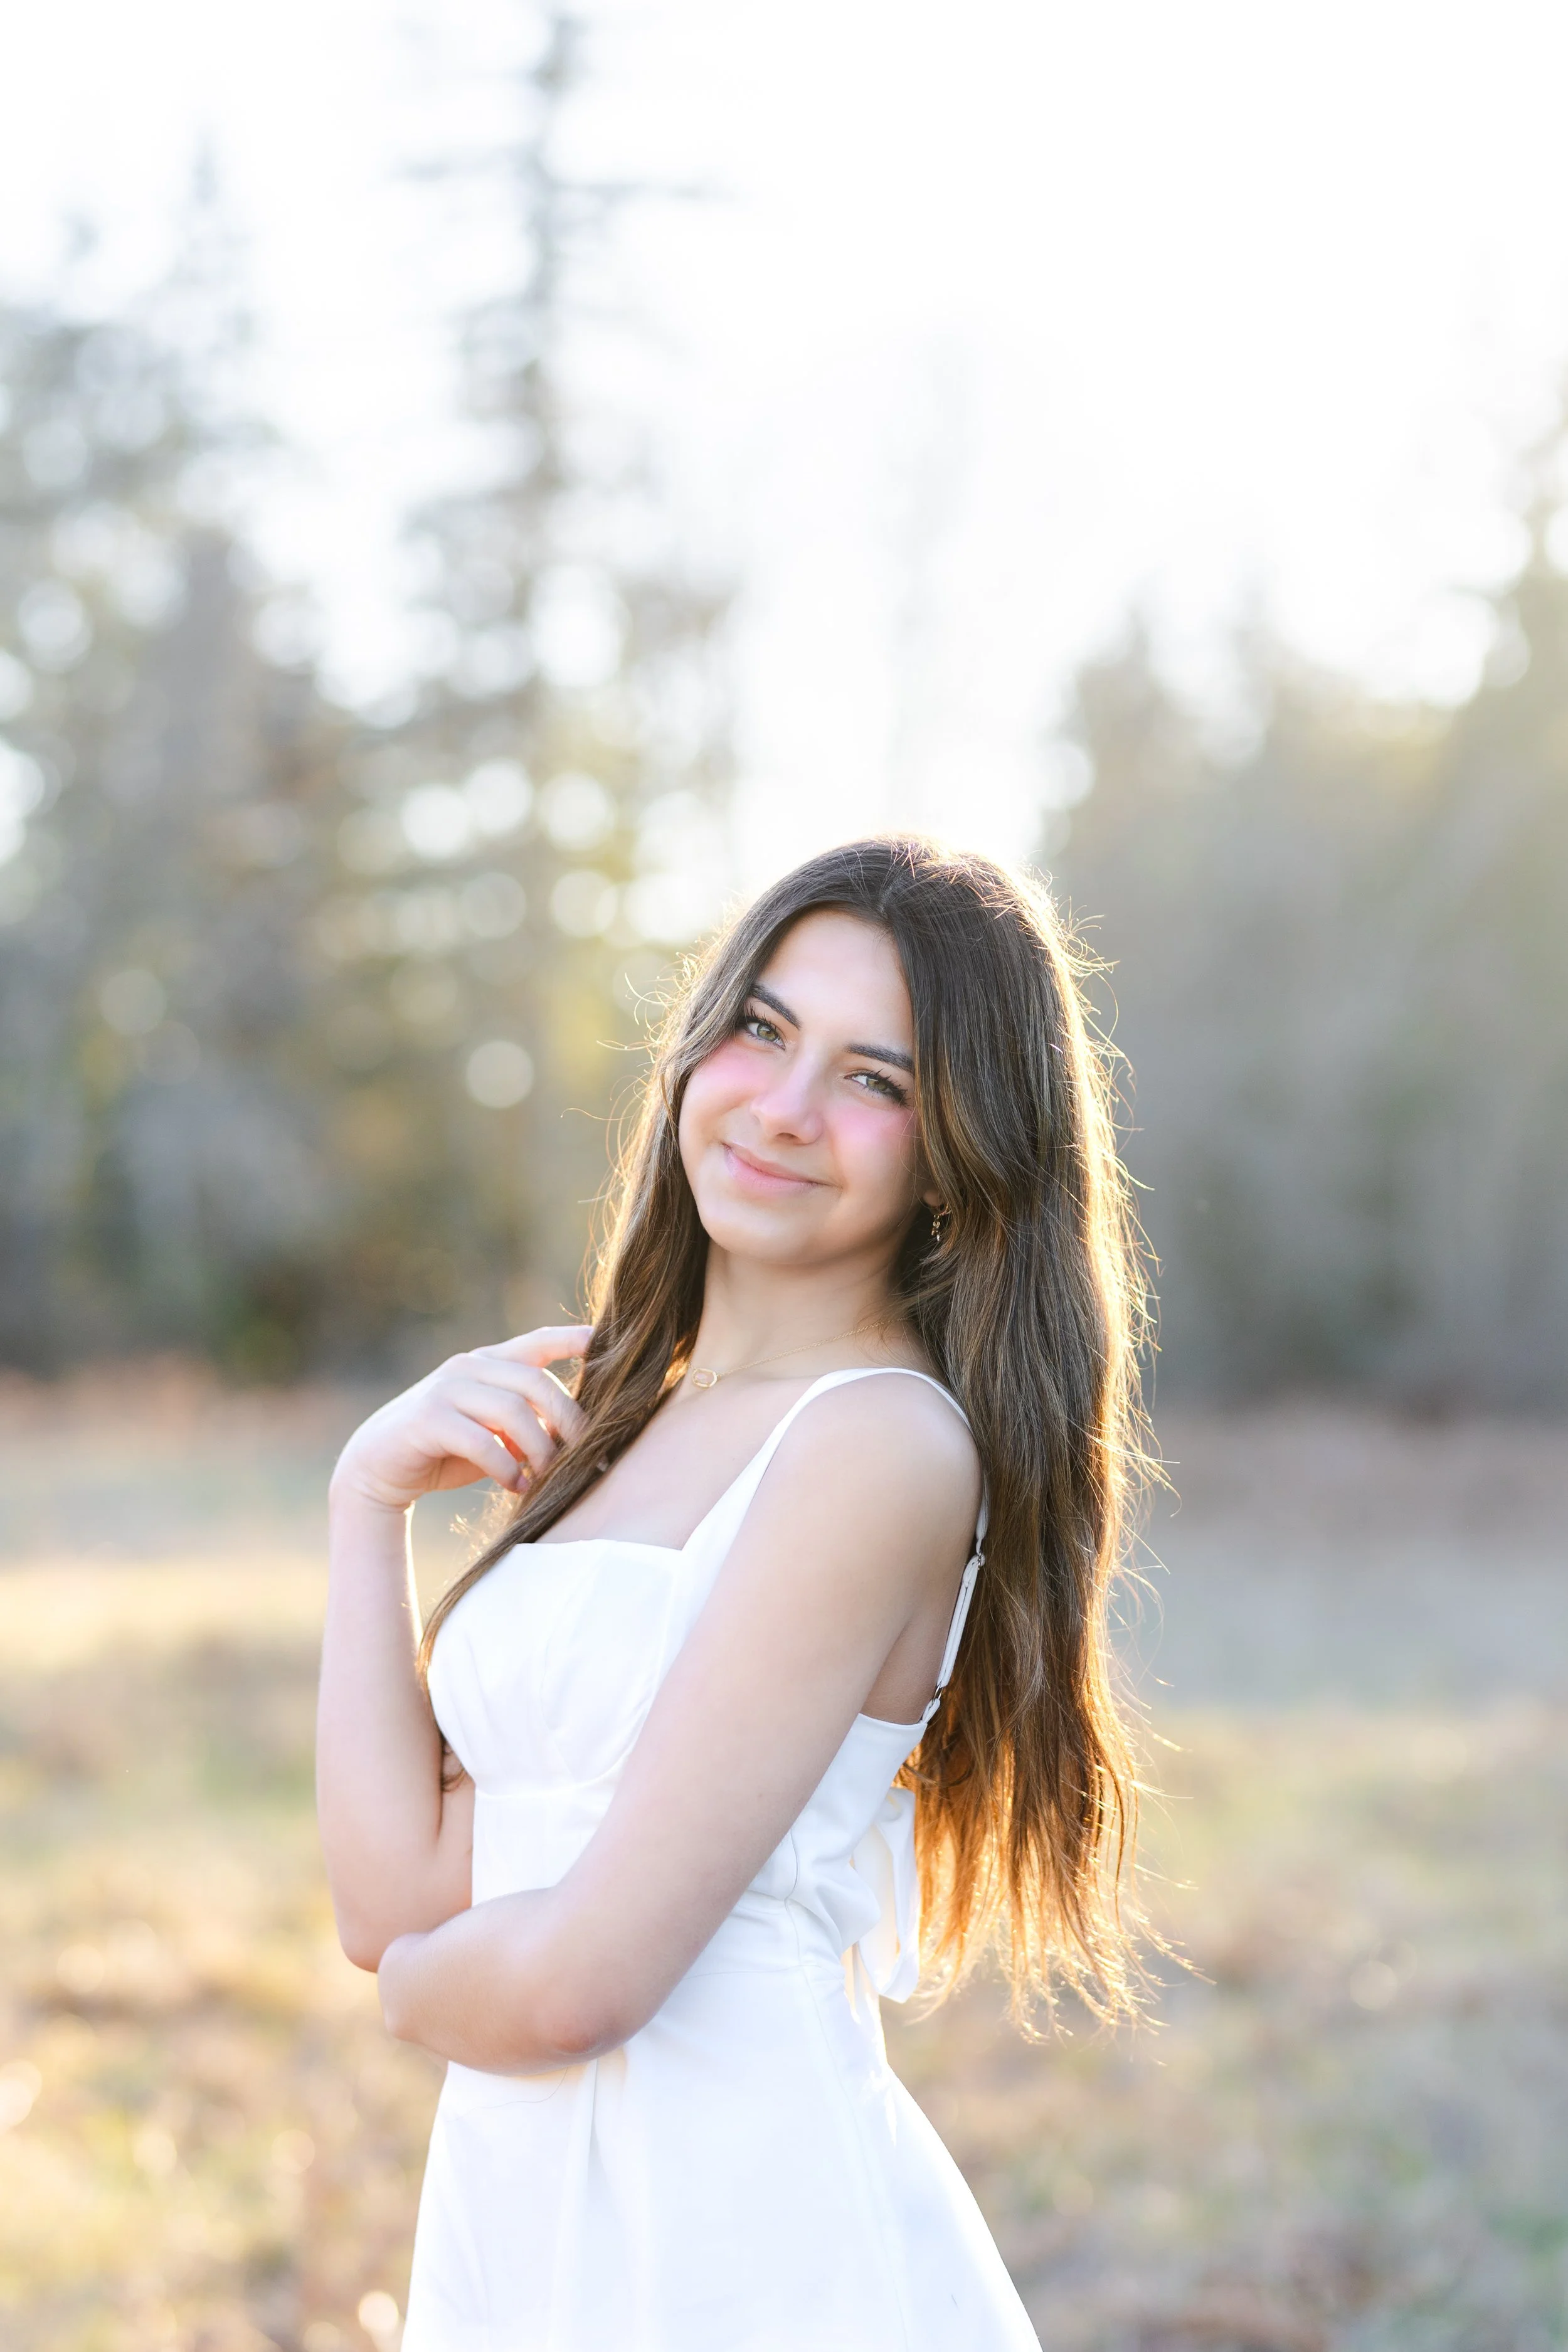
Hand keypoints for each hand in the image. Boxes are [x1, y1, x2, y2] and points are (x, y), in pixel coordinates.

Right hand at [330, 1325, 593, 1514]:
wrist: (379, 1468)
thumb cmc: (448, 1450)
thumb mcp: (493, 1431)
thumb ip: (526, 1422)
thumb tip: (573, 1435)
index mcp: (487, 1362)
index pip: (535, 1342)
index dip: (568, 1339)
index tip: (599, 1341)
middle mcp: (468, 1366)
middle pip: (534, 1381)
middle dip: (566, 1418)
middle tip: (583, 1451)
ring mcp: (446, 1389)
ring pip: (512, 1411)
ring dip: (539, 1449)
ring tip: (546, 1475)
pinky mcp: (429, 1419)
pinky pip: (483, 1441)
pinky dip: (507, 1467)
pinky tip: (516, 1485)